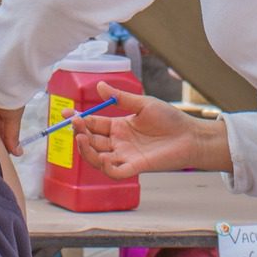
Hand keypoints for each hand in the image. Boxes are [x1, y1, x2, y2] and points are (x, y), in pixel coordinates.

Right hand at [71, 83, 228, 178]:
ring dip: (86, 150)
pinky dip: (104, 167)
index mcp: (119, 127)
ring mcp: (125, 156)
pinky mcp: (134, 167)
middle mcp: (119, 143)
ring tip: (82, 137)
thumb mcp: (143, 104)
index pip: (93, 124)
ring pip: (97, 158)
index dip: (78, 120)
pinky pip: (114, 171)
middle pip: (91, 141)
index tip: (66, 112)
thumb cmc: (170, 120)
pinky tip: (99, 156)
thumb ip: (121, 98)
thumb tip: (98, 85)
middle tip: (74, 122)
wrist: (190, 136)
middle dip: (80, 133)